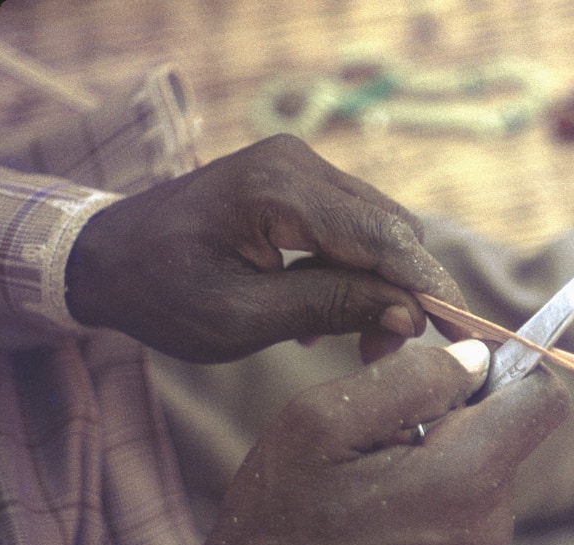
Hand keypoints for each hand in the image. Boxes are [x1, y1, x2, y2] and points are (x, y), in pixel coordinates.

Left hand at [65, 134, 468, 361]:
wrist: (107, 257)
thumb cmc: (163, 293)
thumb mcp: (245, 316)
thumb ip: (333, 307)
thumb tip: (411, 315)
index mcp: (281, 191)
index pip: (384, 237)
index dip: (430, 287)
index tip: (465, 332)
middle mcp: (300, 164)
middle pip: (392, 228)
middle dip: (406, 292)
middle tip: (386, 352)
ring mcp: (301, 167)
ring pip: (381, 228)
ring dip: (384, 285)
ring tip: (360, 340)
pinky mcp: (301, 181)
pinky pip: (356, 226)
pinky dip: (360, 270)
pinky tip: (333, 312)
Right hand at [139, 340, 569, 544]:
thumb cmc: (278, 514)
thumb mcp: (321, 420)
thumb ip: (412, 375)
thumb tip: (478, 359)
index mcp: (464, 477)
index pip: (544, 400)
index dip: (509, 372)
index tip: (458, 375)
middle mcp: (491, 529)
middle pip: (509, 440)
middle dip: (458, 425)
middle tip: (382, 447)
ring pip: (490, 483)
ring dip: (446, 471)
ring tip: (375, 496)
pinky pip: (476, 528)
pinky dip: (442, 516)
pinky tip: (384, 534)